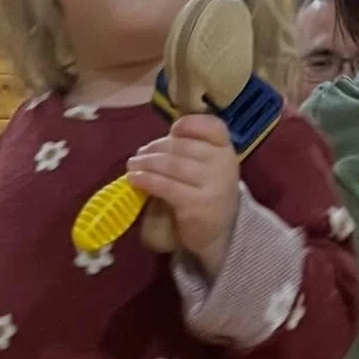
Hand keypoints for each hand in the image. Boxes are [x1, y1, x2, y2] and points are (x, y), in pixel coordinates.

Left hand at [126, 114, 239, 276]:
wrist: (218, 234)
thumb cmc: (204, 195)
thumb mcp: (206, 169)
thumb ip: (188, 152)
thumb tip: (153, 147)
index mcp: (226, 150)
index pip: (212, 127)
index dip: (190, 125)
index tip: (173, 131)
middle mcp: (224, 164)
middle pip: (182, 146)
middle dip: (155, 148)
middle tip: (139, 154)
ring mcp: (213, 185)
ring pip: (171, 165)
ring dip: (146, 163)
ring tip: (132, 166)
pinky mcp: (198, 204)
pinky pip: (166, 186)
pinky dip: (146, 180)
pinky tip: (134, 179)